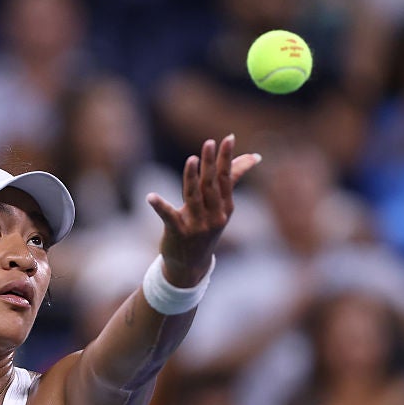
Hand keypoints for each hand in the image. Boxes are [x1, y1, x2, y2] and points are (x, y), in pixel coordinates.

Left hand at [147, 134, 260, 285]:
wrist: (190, 265)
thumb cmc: (206, 228)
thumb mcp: (221, 207)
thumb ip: (233, 179)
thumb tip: (253, 156)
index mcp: (225, 207)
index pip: (226, 179)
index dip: (227, 159)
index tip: (227, 138)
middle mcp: (214, 216)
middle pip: (211, 185)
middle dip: (211, 163)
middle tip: (209, 143)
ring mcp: (197, 225)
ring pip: (193, 196)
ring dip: (192, 177)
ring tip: (192, 160)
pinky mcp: (178, 233)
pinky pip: (168, 217)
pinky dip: (159, 206)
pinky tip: (150, 196)